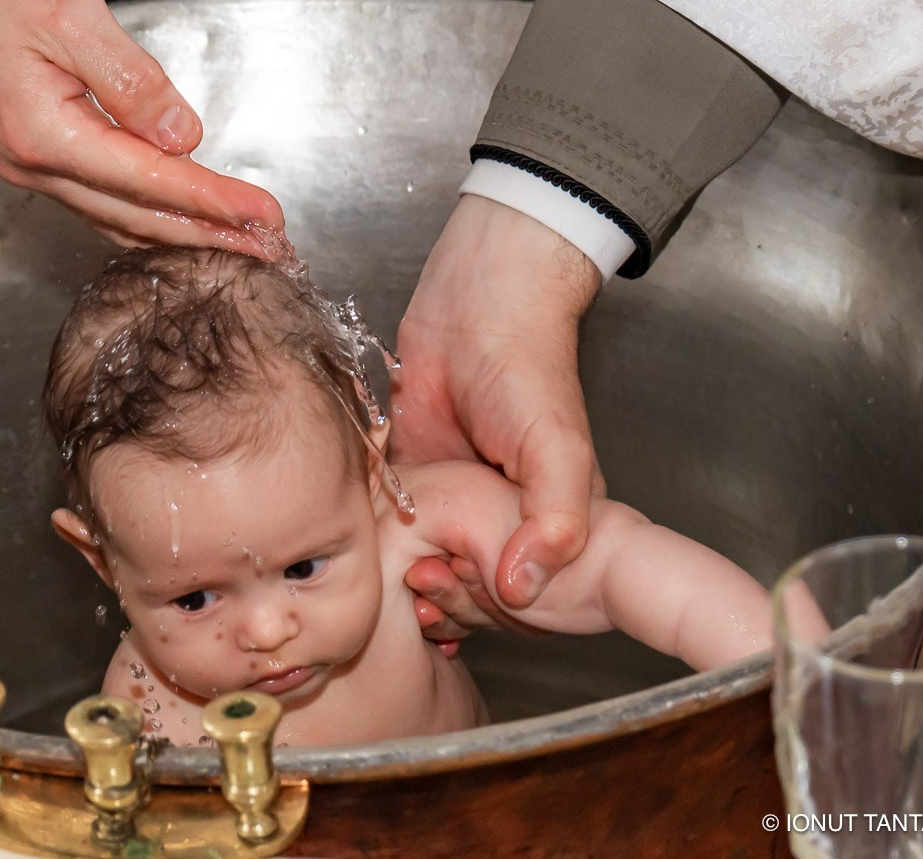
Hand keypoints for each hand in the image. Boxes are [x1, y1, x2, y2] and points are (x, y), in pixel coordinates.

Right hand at [0, 0, 281, 251]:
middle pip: (133, 214)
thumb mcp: (74, 16)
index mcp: (39, 132)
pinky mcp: (33, 161)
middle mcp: (30, 164)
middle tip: (267, 246)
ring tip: (238, 242)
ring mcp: (28, 169)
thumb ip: (131, 81)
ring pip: (116, 217)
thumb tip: (182, 139)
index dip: (208, 200)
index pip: (144, 178)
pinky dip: (145, 217)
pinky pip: (98, 203)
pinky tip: (178, 225)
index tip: (260, 216)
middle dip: (206, 234)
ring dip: (179, 233)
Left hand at [392, 195, 602, 614]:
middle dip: (444, 603)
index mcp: (540, 519)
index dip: (490, 612)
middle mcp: (493, 514)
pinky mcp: (404, 471)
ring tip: (393, 598)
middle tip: (419, 606)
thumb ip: (554, 519)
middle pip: (465, 580)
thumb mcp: (557, 449)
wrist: (476, 305)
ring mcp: (445, 494)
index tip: (459, 618)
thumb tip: (522, 591)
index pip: (517, 592)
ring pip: (422, 556)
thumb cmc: (528, 373)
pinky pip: (387, 519)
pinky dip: (376, 541)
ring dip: (406, 580)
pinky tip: (365, 563)